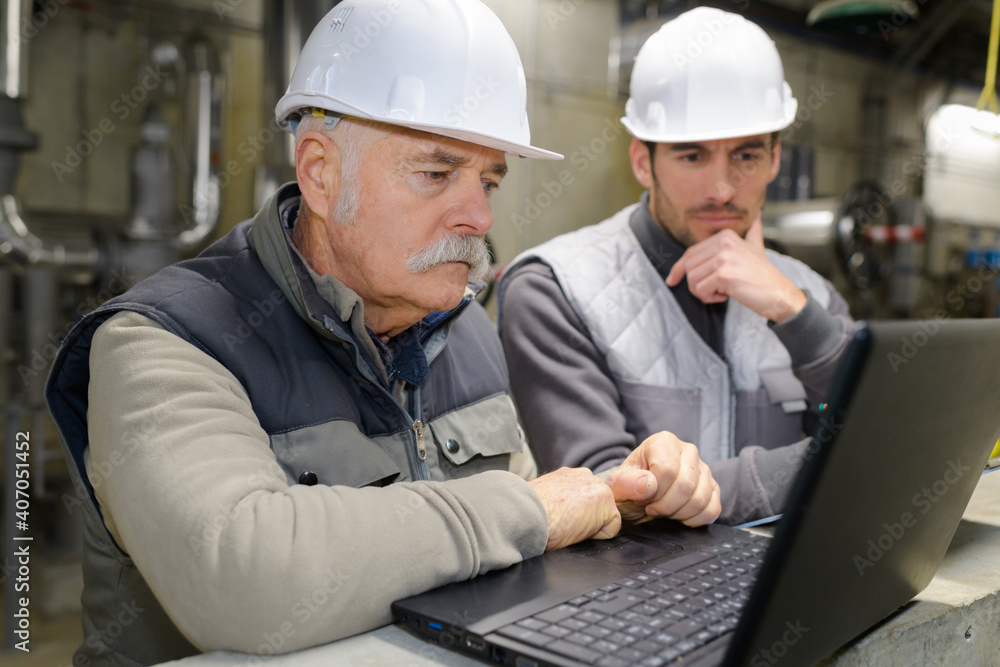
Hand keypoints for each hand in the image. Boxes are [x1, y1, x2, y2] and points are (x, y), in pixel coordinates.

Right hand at [529, 467, 620, 550]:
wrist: (528, 512)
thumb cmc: (530, 510)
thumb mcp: (543, 496)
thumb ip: (558, 495)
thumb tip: (559, 507)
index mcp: (568, 475)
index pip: (584, 495)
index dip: (577, 512)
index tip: (563, 519)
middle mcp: (585, 476)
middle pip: (598, 503)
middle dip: (589, 516)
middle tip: (567, 524)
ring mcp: (598, 487)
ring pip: (606, 513)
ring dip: (594, 524)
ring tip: (571, 527)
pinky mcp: (606, 502)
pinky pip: (612, 526)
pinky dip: (600, 534)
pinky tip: (580, 531)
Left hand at [606, 432, 720, 526]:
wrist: (639, 495)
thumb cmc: (630, 486)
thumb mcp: (618, 484)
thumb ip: (627, 483)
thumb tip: (648, 485)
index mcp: (664, 441)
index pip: (666, 469)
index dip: (653, 492)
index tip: (641, 499)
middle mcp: (688, 451)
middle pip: (686, 485)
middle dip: (665, 506)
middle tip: (652, 509)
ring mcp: (703, 469)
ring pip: (700, 499)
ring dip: (678, 514)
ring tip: (664, 511)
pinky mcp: (712, 487)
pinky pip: (712, 509)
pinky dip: (695, 519)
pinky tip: (679, 516)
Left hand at [665, 216, 806, 322]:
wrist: (779, 293)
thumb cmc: (763, 275)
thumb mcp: (756, 247)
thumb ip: (753, 232)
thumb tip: (757, 215)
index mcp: (725, 236)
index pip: (690, 253)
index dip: (679, 269)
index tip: (672, 280)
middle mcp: (724, 243)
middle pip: (688, 266)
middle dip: (694, 283)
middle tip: (713, 290)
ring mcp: (724, 258)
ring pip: (692, 279)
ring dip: (702, 293)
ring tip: (721, 292)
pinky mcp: (725, 275)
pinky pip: (700, 290)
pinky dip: (709, 298)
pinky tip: (725, 296)